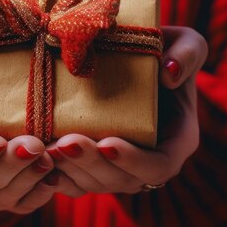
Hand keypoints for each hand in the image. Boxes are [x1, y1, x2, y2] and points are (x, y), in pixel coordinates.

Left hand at [46, 26, 207, 193]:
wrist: (135, 59)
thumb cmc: (165, 51)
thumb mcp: (186, 43)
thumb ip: (188, 53)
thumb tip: (169, 73)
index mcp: (176, 141)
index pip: (159, 165)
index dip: (133, 161)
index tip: (107, 143)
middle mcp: (148, 162)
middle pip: (121, 180)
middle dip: (91, 164)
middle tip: (65, 143)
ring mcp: (120, 168)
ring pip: (94, 183)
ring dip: (70, 170)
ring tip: (46, 148)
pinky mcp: (94, 166)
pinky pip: (75, 182)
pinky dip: (55, 176)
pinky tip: (38, 160)